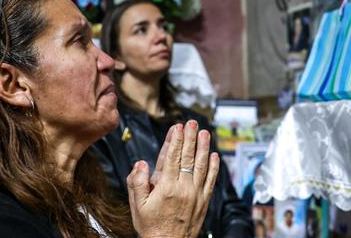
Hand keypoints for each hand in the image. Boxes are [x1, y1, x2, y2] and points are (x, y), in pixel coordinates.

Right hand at [127, 120, 219, 237]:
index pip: (171, 158)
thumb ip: (136, 183)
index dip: (175, 140)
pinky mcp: (204, 201)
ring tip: (204, 133)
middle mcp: (183, 189)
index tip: (177, 127)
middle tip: (192, 123)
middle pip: (187, 157)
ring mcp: (196, 194)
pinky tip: (214, 155)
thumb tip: (140, 163)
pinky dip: (214, 167)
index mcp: (166, 188)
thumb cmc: (151, 227)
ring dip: (203, 147)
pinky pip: (211, 180)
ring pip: (201, 166)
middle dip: (190, 138)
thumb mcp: (137, 206)